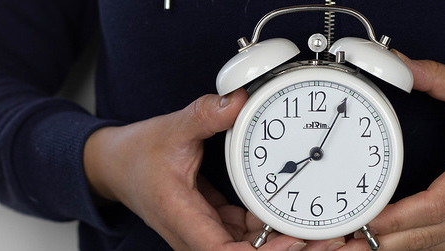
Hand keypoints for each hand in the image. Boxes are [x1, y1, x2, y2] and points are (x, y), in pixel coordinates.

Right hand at [83, 89, 305, 249]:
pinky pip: (246, 235)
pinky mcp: (212, 224)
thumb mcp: (171, 129)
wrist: (116, 166)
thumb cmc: (137, 156)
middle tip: (327, 238)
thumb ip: (204, 114)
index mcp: (182, 218)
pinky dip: (270, 231)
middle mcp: (194, 234)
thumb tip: (237, 99)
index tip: (294, 239)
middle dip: (286, 248)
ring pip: (249, 248)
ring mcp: (205, 231)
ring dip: (282, 242)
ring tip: (320, 231)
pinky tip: (294, 219)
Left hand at [341, 52, 444, 249]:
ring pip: (437, 246)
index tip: (369, 219)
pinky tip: (388, 245)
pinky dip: (415, 248)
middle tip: (349, 241)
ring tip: (358, 247)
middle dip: (387, 242)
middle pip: (432, 233)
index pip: (438, 203)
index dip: (401, 217)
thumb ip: (438, 78)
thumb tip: (401, 66)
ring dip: (396, 249)